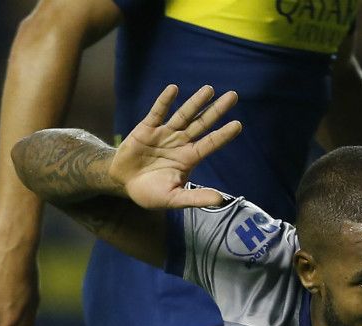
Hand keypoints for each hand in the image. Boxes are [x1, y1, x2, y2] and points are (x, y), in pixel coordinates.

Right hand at [111, 84, 243, 210]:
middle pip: (201, 124)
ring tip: (209, 89)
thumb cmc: (150, 193)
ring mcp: (164, 133)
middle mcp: (180, 142)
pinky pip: (157, 112)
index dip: (223, 135)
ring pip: (183, 115)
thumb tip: (220, 200)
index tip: (238, 125)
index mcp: (188, 158)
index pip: (209, 144)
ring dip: (196, 102)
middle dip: (216, 110)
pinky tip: (173, 89)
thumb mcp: (174, 199)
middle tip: (233, 96)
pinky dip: (165, 101)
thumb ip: (195, 198)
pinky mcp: (147, 128)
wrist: (123, 183)